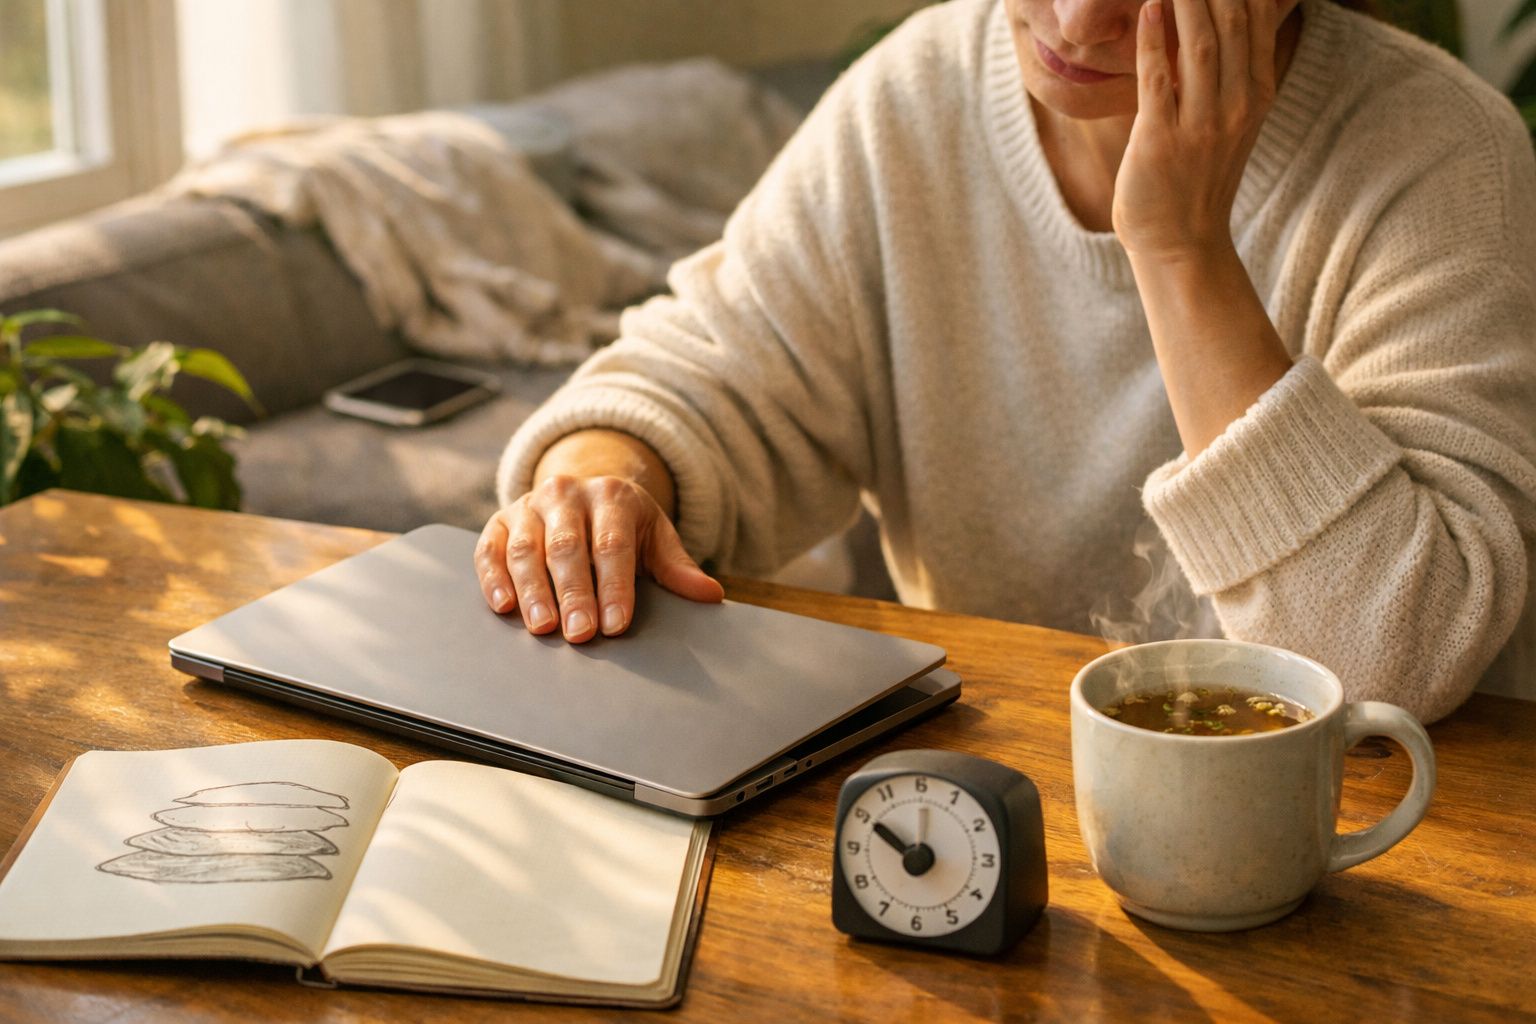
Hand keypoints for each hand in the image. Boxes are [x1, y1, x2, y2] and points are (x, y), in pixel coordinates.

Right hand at [475, 475, 723, 642]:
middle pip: (568, 547)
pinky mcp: (499, 522)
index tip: (616, 626)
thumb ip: (676, 567)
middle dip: (574, 593)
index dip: (615, 587)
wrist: (583, 494)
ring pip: (526, 549)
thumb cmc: (624, 526)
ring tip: (542, 627)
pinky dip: (493, 578)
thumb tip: (709, 595)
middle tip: (579, 633)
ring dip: (533, 590)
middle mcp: (567, 494)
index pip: (613, 545)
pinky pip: (490, 549)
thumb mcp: (654, 537)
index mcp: (612, 495)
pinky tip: (503, 606)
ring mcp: (529, 506)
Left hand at [1111, 0, 1295, 259]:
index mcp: (1257, 90)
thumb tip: (1233, 16)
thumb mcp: (1229, 115)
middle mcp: (1239, 103)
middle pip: (1233, 21)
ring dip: (1186, 1)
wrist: (1181, 241)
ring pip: (1201, 45)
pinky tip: (1148, 10)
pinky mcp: (1162, 141)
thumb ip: (1233, 66)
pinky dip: (1152, 41)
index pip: (1258, 16)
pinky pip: (1158, 81)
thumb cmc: (1196, 173)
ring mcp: (1202, 124)